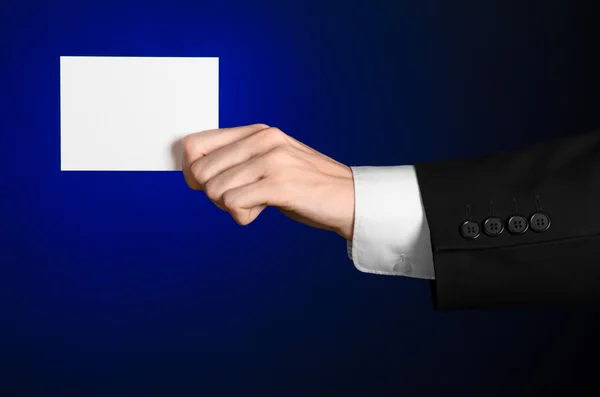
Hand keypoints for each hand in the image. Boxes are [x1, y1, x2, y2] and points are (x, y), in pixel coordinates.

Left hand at [181, 124, 354, 239]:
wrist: (349, 198)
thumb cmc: (306, 185)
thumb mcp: (271, 162)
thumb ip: (240, 160)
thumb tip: (193, 172)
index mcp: (258, 132)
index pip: (196, 143)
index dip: (190, 170)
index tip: (204, 186)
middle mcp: (263, 140)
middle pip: (201, 170)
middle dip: (211, 193)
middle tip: (236, 199)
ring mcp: (272, 161)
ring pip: (215, 189)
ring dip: (228, 207)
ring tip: (253, 205)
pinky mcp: (279, 184)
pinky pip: (234, 203)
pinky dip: (241, 216)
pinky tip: (259, 212)